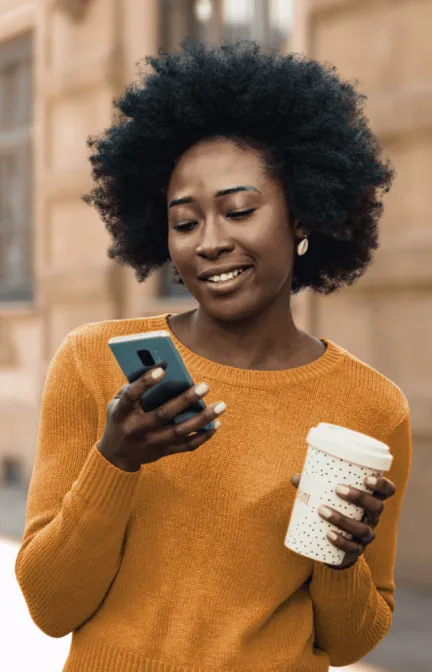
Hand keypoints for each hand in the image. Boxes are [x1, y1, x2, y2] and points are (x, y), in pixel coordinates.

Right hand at [98, 367, 225, 471]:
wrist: (116, 455)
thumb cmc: (121, 418)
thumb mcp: (117, 403)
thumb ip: (134, 387)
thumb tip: (164, 371)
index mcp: (121, 413)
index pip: (131, 396)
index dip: (145, 383)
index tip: (163, 369)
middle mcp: (135, 429)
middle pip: (163, 414)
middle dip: (185, 399)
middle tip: (205, 386)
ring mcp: (150, 443)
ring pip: (180, 431)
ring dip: (203, 419)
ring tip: (221, 406)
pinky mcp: (162, 453)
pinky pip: (186, 446)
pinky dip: (203, 436)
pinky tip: (216, 424)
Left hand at [290, 473, 395, 569]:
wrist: (332, 545)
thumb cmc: (333, 510)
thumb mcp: (326, 496)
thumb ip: (313, 486)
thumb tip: (295, 478)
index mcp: (370, 500)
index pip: (387, 491)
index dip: (382, 484)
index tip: (367, 478)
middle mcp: (373, 517)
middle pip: (377, 507)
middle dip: (360, 497)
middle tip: (338, 489)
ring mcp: (366, 535)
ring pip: (363, 529)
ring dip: (343, 519)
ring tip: (322, 510)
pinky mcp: (356, 550)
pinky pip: (353, 548)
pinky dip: (341, 541)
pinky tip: (329, 534)